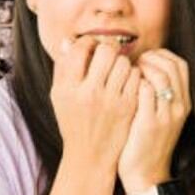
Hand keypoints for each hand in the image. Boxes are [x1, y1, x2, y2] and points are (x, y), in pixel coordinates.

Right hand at [50, 36, 141, 177]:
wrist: (89, 154)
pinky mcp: (128, 106)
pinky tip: (125, 80)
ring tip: (115, 68)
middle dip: (106, 47)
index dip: (86, 42)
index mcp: (68, 88)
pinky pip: (136, 77)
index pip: (79, 49)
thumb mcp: (58, 96)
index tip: (89, 46)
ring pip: (124, 62)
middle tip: (106, 52)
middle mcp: (89, 92)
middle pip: (105, 51)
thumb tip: (68, 40)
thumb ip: (62, 68)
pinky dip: (132, 74)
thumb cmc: (72, 121)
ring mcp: (111, 100)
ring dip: (120, 60)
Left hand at [118, 48, 191, 190]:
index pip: (180, 65)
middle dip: (151, 58)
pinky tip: (120, 87)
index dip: (161, 55)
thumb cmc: (144, 142)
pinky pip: (145, 92)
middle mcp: (179, 107)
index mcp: (183, 103)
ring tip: (126, 73)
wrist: (146, 175)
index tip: (142, 58)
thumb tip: (138, 68)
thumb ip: (154, 93)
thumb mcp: (157, 116)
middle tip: (133, 62)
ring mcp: (167, 115)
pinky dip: (133, 83)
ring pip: (161, 76)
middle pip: (173, 66)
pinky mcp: (150, 123)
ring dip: (141, 68)